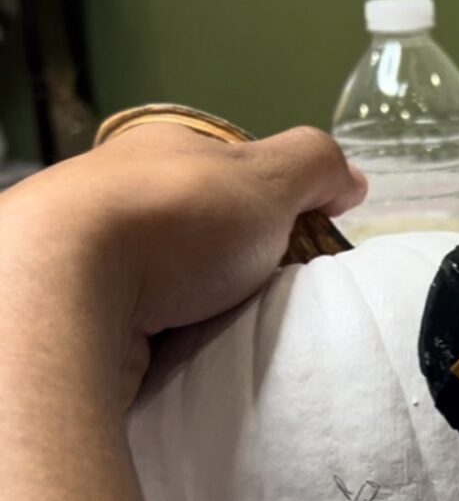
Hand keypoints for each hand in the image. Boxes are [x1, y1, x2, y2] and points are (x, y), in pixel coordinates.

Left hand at [0, 122, 364, 402]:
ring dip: (199, 303)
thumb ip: (316, 167)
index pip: (232, 172)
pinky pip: (138, 322)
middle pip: (199, 229)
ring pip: (165, 278)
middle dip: (236, 261)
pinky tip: (185, 350)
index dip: (273, 205)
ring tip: (231, 328)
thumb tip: (351, 179)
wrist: (65, 289)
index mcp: (163, 150)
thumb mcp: (268, 178)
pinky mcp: (73, 309)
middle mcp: (118, 193)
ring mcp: (89, 252)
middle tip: (269, 292)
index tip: (298, 244)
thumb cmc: (173, 219)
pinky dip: (166, 336)